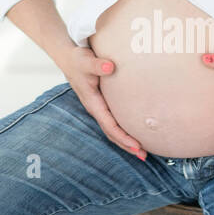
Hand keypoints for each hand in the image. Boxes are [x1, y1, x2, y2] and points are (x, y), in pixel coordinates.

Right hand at [62, 46, 147, 160]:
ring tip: (142, 151)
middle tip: (143, 155)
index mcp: (93, 103)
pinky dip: (123, 131)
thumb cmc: (78, 60)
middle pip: (112, 133)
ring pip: (113, 129)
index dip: (122, 136)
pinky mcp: (103, 105)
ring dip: (126, 141)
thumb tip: (110, 66)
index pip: (110, 125)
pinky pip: (114, 122)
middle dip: (126, 145)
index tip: (136, 144)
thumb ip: (98, 64)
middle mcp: (96, 109)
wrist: (69, 59)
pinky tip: (135, 134)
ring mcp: (99, 108)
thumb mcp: (86, 61)